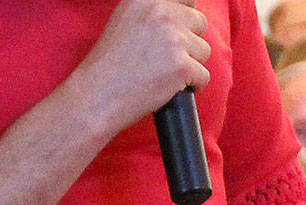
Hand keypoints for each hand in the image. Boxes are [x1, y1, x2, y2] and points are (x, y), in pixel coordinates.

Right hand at [75, 0, 210, 136]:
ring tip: (165, 71)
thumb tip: (187, 11)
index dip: (186, 16)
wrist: (101, 92)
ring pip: (204, 50)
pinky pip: (204, 76)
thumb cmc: (114, 62)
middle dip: (191, 41)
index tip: (180, 30)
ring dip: (192, 64)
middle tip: (167, 56)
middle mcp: (160, 12)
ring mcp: (173, 38)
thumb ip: (156, 13)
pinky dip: (194, 85)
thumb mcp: (129, 19)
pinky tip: (171, 86)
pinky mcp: (182, 65)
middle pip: (200, 22)